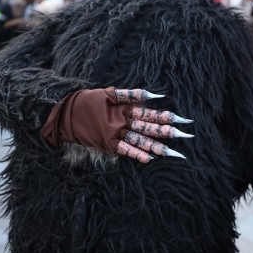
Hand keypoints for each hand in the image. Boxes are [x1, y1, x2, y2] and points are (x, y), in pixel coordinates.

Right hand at [41, 87, 193, 162]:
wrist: (67, 112)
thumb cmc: (90, 100)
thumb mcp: (111, 93)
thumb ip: (132, 94)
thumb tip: (155, 95)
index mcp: (125, 109)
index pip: (150, 114)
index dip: (166, 117)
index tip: (182, 120)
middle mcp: (123, 122)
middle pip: (148, 128)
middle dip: (167, 133)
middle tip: (185, 137)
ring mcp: (115, 134)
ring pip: (139, 140)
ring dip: (156, 146)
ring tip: (172, 153)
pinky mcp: (106, 143)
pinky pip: (123, 150)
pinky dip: (135, 154)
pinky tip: (149, 160)